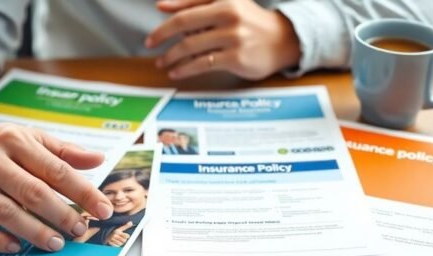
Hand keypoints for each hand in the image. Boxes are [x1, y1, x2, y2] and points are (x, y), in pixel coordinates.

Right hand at [0, 122, 113, 252]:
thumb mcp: (25, 137)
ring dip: (35, 232)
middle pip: (33, 192)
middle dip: (62, 215)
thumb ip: (62, 151)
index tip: (104, 210)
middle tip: (80, 230)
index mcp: (13, 140)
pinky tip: (17, 246)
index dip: (84, 192)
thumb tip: (98, 160)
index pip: (57, 170)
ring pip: (6, 213)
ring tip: (56, 243)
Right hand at [104, 221, 133, 246]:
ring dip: (121, 243)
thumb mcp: (120, 228)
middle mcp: (114, 235)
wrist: (107, 234)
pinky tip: (116, 242)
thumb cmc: (115, 232)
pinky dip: (118, 245)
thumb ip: (126, 226)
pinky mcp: (110, 242)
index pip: (126, 236)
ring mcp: (112, 239)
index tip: (126, 236)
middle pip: (124, 240)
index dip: (127, 236)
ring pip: (121, 244)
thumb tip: (131, 222)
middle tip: (122, 238)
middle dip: (124, 240)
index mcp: (117, 231)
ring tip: (119, 240)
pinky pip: (117, 246)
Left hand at [145, 0, 300, 79]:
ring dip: (171, 56)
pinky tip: (176, 71)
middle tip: (150, 44)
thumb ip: (195, 2)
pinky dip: (185, 69)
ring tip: (162, 62)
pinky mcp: (236, 57)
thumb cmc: (250, 22)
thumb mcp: (226, 3)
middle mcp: (229, 14)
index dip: (166, 18)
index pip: (186, 7)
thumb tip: (162, 6)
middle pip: (184, 24)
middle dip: (162, 35)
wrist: (282, 41)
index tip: (153, 29)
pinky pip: (202, 63)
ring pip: (191, 46)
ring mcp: (233, 36)